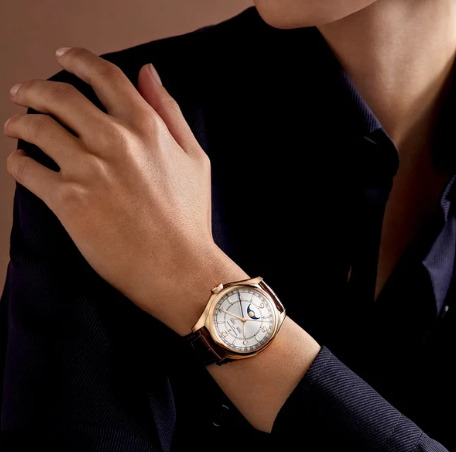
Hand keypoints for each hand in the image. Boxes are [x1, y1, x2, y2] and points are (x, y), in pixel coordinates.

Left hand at [4, 47, 246, 334]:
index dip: (78, 60)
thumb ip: (170, 112)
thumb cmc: (190, 217)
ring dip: (19, 122)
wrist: (178, 267)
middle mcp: (115, 140)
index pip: (104, 75)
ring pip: (36, 127)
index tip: (64, 58)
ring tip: (15, 127)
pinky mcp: (68, 201)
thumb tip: (149, 73)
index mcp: (146, 127)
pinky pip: (26, 169)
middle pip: (59, 96)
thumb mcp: (194, 158)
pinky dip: (17, 161)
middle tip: (23, 93)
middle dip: (34, 89)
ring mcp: (89, 169)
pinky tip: (21, 162)